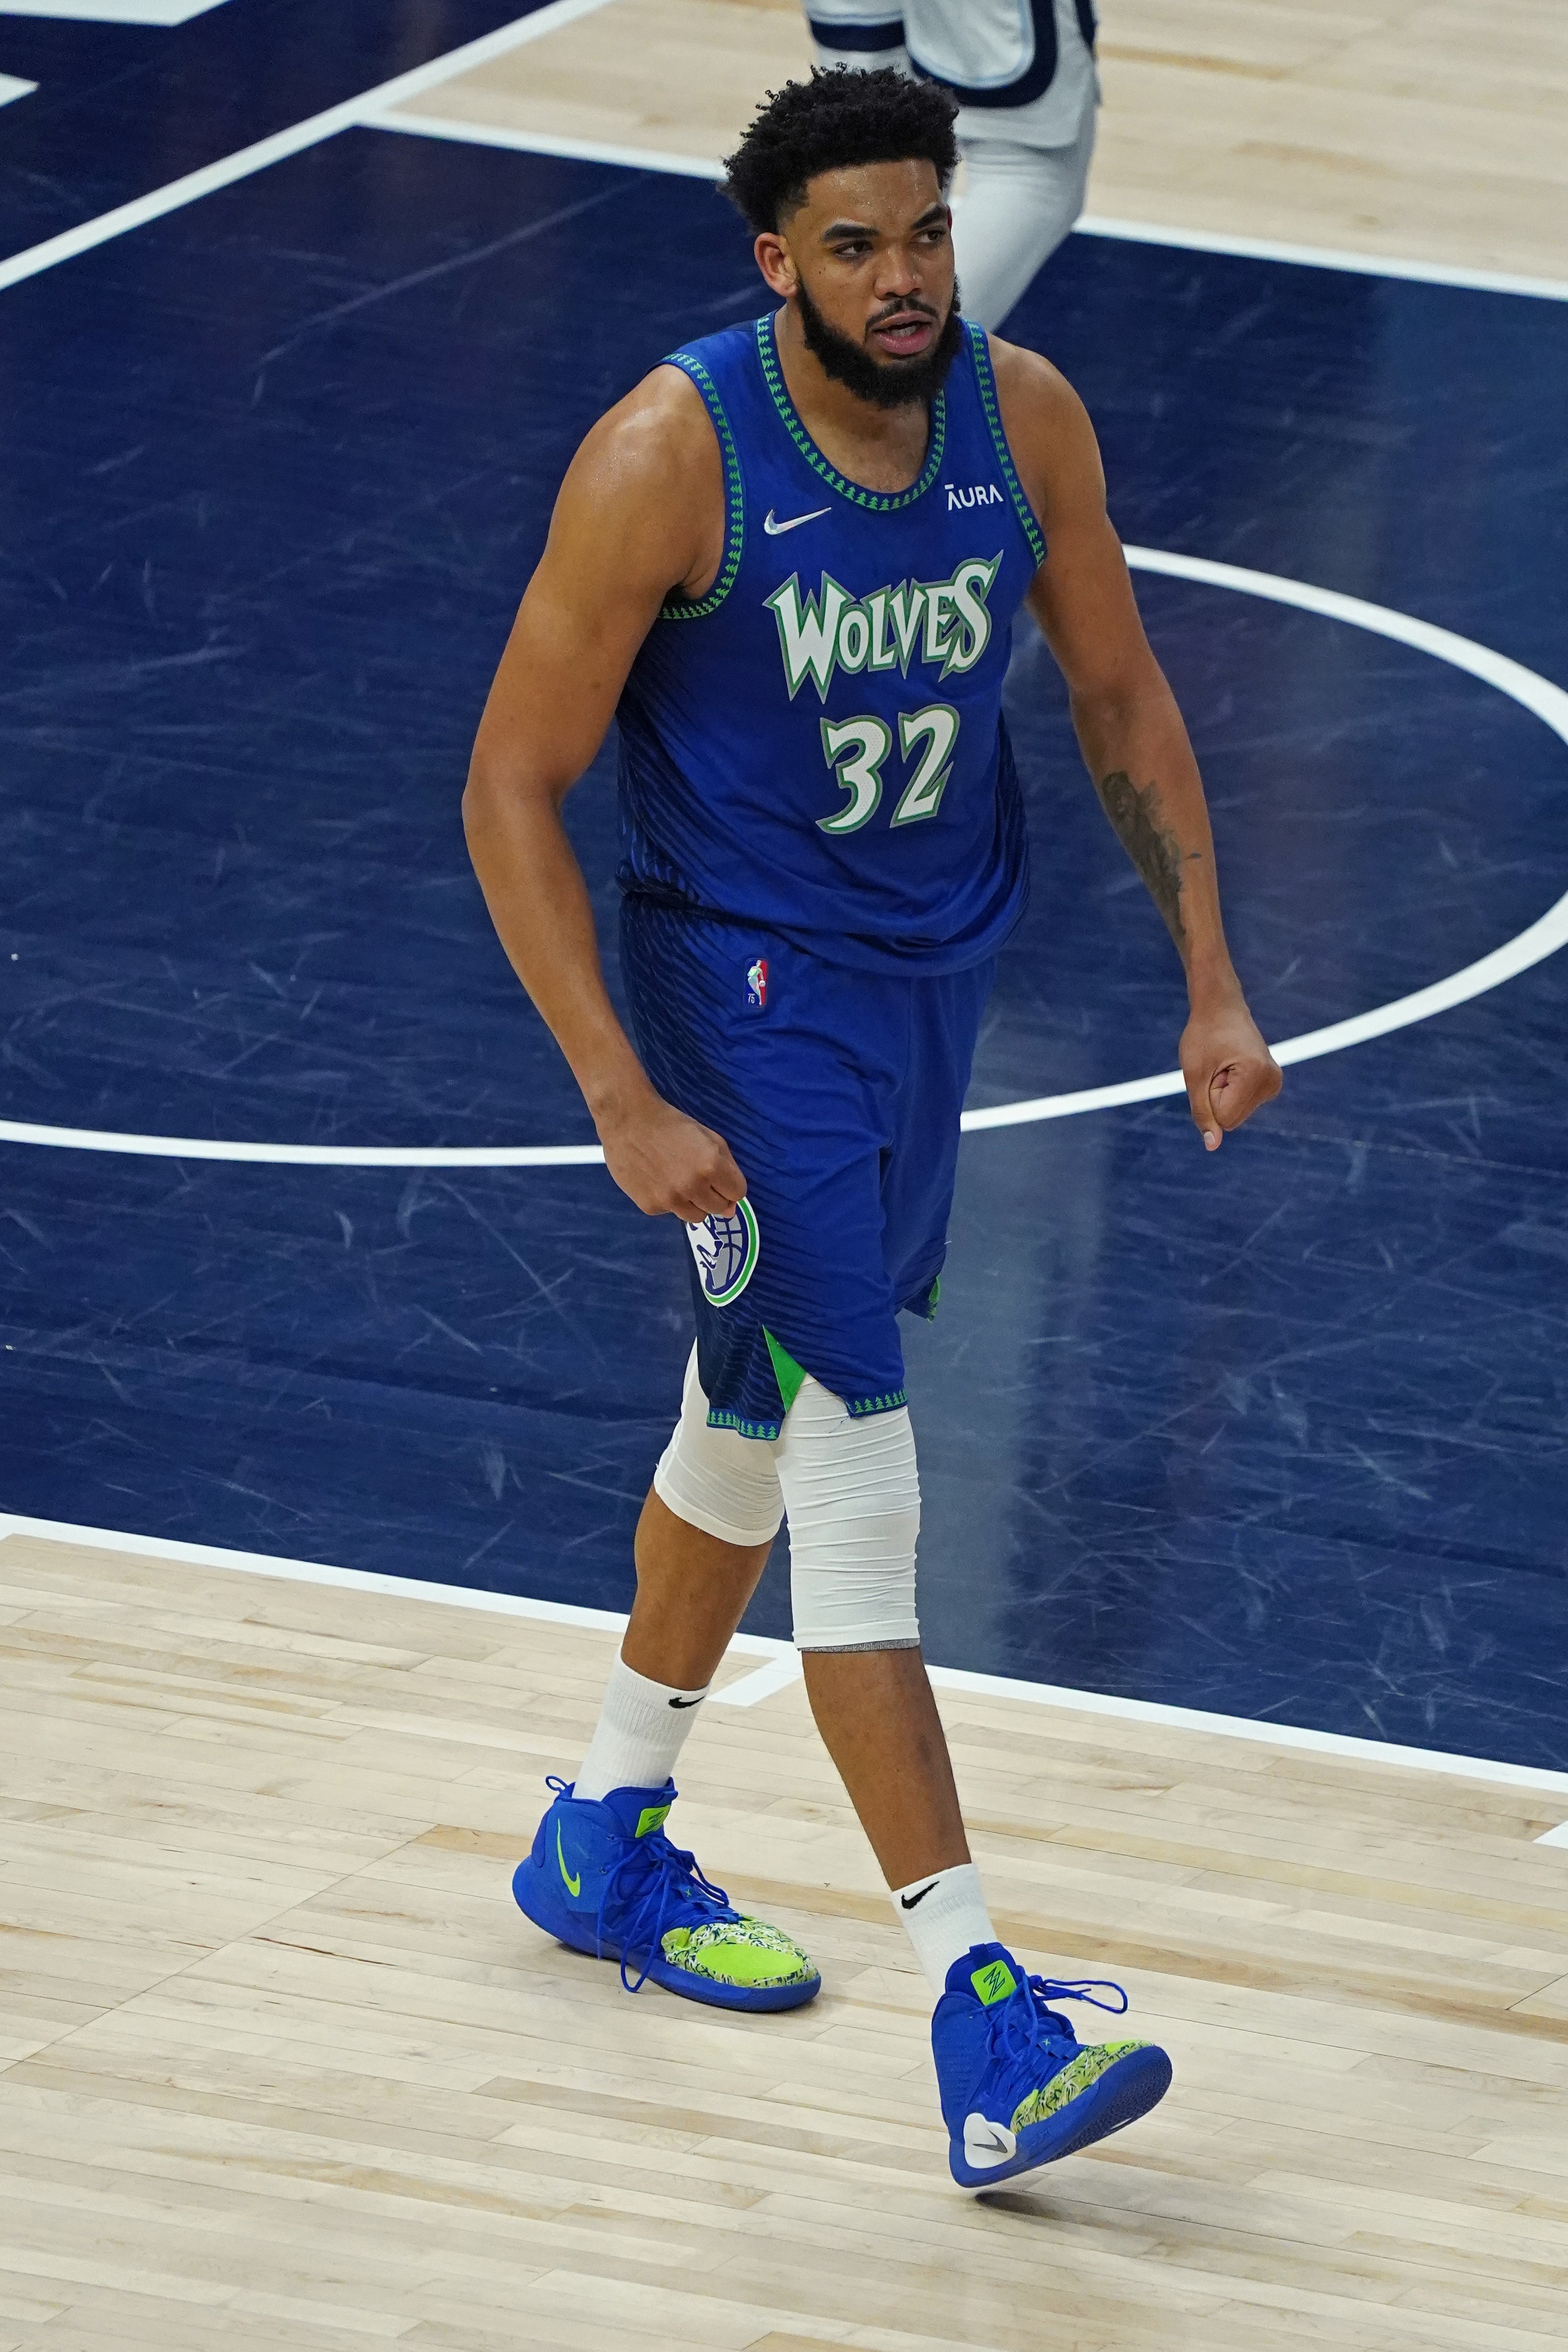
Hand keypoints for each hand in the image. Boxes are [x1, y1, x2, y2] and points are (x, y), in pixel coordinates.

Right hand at [597, 1085, 747, 1220]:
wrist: (627, 1121)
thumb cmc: (671, 1124)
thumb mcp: (709, 1137)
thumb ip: (728, 1169)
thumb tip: (732, 1209)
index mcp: (711, 1166)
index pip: (738, 1193)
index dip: (730, 1184)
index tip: (719, 1177)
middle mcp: (692, 1187)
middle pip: (719, 1208)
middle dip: (714, 1195)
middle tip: (698, 1178)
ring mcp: (670, 1200)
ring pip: (697, 1217)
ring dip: (694, 1203)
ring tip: (679, 1181)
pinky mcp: (650, 1207)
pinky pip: (670, 1212)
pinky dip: (669, 1200)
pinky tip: (658, 1180)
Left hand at [1179, 992, 1281, 1151]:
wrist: (1220, 1008)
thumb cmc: (1203, 1035)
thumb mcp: (1194, 1075)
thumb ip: (1202, 1112)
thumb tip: (1212, 1146)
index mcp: (1257, 1075)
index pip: (1224, 1118)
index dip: (1209, 1097)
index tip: (1212, 1069)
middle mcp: (1272, 1081)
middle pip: (1232, 1119)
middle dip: (1216, 1098)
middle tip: (1217, 1067)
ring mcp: (1274, 1083)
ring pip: (1236, 1114)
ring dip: (1223, 1094)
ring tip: (1224, 1065)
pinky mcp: (1272, 1084)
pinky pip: (1242, 1105)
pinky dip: (1231, 1091)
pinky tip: (1232, 1067)